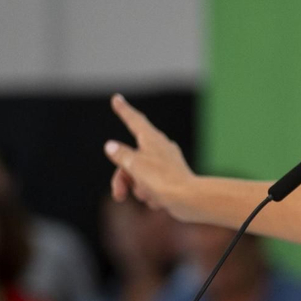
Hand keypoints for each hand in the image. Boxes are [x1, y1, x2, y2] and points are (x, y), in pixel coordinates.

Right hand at [104, 94, 200, 219]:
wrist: (190, 200)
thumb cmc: (162, 180)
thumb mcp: (134, 165)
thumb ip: (120, 155)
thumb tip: (110, 146)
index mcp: (151, 139)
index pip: (134, 120)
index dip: (123, 110)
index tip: (116, 98)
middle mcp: (159, 148)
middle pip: (131, 159)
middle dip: (122, 178)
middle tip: (119, 194)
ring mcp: (166, 164)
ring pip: (140, 175)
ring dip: (138, 189)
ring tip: (148, 196)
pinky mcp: (171, 179)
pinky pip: (153, 187)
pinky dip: (152, 195)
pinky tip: (160, 202)